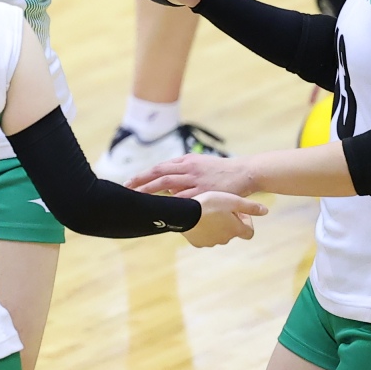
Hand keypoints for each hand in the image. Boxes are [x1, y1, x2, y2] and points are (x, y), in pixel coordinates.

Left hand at [133, 153, 260, 197]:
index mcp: (186, 160)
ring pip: (168, 184)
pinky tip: (161, 208)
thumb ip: (182, 171)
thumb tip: (166, 183)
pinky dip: (171, 202)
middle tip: (126, 190)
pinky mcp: (205, 190)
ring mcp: (196, 179)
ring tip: (138, 198)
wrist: (244, 172)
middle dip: (141, 182)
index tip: (129, 182)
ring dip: (151, 191)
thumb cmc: (220, 170)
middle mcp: (188, 168)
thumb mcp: (199, 164)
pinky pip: (184, 197)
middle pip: (159, 174)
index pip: (159, 168)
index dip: (143, 175)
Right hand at [182, 190, 266, 247]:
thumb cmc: (210, 204)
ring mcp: (210, 242)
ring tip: (207, 212)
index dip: (246, 221)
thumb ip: (250, 207)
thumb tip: (266, 211)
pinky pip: (204, 236)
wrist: (184, 213)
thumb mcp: (233, 201)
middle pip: (232, 232)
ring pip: (217, 234)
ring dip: (216, 225)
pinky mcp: (197, 242)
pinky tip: (197, 218)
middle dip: (229, 221)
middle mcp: (225, 239)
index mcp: (236, 229)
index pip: (249, 232)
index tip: (238, 212)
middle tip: (220, 208)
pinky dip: (203, 229)